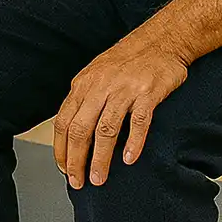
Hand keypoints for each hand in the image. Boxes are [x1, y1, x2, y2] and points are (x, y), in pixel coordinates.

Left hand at [53, 32, 188, 188]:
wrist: (161, 40)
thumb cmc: (128, 60)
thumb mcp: (96, 74)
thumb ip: (84, 98)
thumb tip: (71, 132)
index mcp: (84, 84)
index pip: (64, 121)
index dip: (61, 149)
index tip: (64, 169)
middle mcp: (100, 86)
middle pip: (81, 129)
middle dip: (76, 160)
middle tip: (79, 182)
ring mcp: (124, 89)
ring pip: (106, 129)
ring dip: (101, 158)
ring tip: (99, 178)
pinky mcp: (148, 92)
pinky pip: (139, 121)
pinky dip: (133, 142)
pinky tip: (130, 159)